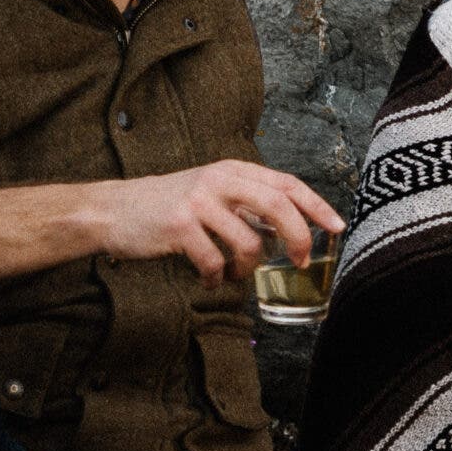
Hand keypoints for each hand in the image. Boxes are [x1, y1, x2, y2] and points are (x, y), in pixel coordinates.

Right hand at [93, 159, 344, 286]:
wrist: (113, 210)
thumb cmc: (168, 207)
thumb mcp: (211, 194)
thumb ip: (247, 206)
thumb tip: (288, 230)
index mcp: (232, 170)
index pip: (286, 183)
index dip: (317, 206)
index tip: (337, 227)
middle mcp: (218, 180)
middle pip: (278, 206)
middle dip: (298, 238)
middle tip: (299, 261)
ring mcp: (198, 202)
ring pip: (249, 242)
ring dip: (248, 269)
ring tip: (235, 275)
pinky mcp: (179, 227)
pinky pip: (215, 262)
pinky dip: (217, 279)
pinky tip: (209, 280)